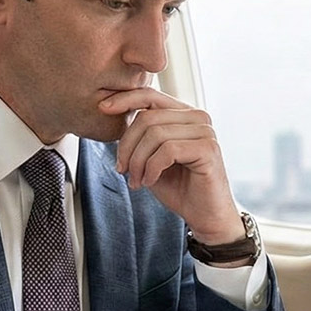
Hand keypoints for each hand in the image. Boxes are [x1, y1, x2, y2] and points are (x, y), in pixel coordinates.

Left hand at [99, 88, 245, 245]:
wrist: (204, 215)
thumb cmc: (178, 187)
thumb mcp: (150, 158)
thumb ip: (138, 136)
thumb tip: (111, 111)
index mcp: (184, 114)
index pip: (150, 95)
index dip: (125, 99)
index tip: (103, 109)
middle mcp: (198, 117)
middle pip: (147, 117)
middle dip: (127, 146)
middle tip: (122, 170)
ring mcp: (205, 131)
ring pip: (155, 134)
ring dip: (138, 161)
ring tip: (137, 180)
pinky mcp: (208, 149)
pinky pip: (167, 150)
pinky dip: (152, 168)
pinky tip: (150, 181)